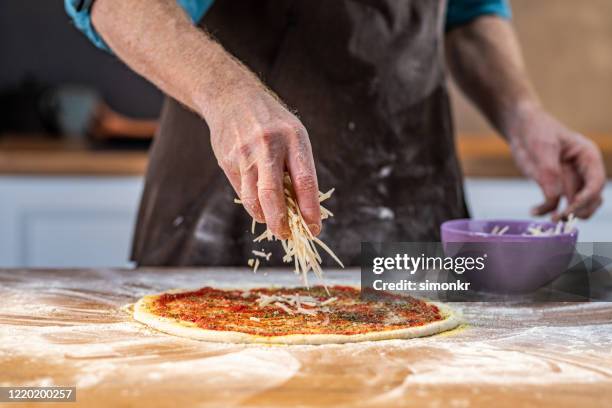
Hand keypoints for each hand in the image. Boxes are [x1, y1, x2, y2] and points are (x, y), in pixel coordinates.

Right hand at [205, 83, 320, 238]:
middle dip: (280, 222)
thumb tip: (303, 209)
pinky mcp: (228, 160)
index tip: (314, 228)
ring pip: (253, 198)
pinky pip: (242, 191)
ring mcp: (245, 154)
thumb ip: (297, 168)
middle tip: (287, 235)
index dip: (310, 209)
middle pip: (273, 194)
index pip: (305, 181)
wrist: (232, 97)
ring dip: (264, 217)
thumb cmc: (272, 122)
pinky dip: (252, 203)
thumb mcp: (294, 135)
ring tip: (274, 223)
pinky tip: (259, 205)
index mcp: (294, 138)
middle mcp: (269, 146)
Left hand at [508, 105, 605, 219]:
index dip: (587, 197)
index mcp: (587, 157)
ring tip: (551, 219)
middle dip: (578, 210)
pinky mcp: (553, 186)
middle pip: (590, 198)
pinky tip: (534, 211)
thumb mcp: (542, 146)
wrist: (521, 128)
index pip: (596, 182)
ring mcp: (569, 180)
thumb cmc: (536, 130)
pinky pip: (555, 204)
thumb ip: (549, 171)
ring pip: (576, 204)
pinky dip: (546, 210)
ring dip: (566, 214)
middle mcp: (582, 171)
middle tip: (559, 218)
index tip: (572, 206)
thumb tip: (554, 197)